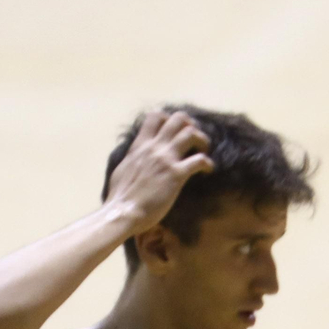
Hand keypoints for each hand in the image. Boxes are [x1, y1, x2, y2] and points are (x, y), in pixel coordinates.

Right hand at [105, 110, 214, 235]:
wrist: (123, 212)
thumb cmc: (120, 196)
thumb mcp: (123, 169)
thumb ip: (133, 159)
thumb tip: (135, 158)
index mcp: (140, 145)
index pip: (155, 116)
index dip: (169, 118)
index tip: (176, 129)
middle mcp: (154, 147)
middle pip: (177, 119)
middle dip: (190, 124)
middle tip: (194, 137)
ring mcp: (166, 159)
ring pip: (190, 133)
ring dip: (202, 139)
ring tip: (204, 150)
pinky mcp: (176, 174)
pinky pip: (199, 160)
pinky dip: (207, 163)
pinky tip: (208, 170)